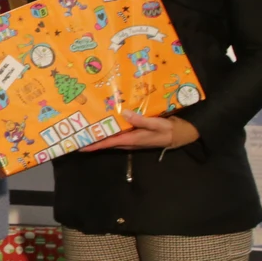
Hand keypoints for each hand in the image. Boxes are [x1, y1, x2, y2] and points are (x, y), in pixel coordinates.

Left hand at [83, 112, 198, 151]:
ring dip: (101, 136)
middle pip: (108, 142)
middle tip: (78, 135)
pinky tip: (107, 123)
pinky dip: (112, 130)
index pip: (109, 143)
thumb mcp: (158, 124)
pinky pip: (121, 134)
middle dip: (93, 140)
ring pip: (113, 139)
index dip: (95, 145)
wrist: (183, 135)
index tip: (81, 146)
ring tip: (87, 129)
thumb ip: (141, 120)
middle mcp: (130, 141)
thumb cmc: (171, 130)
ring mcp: (133, 139)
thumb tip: (123, 114)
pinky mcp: (137, 135)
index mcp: (133, 139)